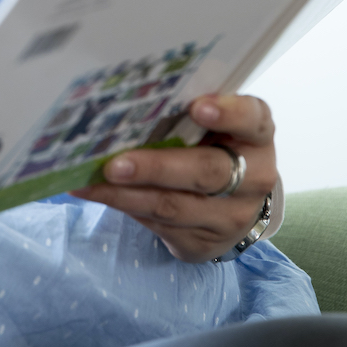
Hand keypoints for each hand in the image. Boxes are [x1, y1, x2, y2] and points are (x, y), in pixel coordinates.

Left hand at [71, 95, 276, 262]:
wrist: (232, 204)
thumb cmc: (213, 146)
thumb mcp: (214, 125)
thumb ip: (186, 113)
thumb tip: (129, 104)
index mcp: (256, 135)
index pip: (251, 119)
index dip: (227, 113)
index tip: (196, 106)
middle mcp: (254, 177)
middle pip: (206, 172)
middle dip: (156, 168)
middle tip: (114, 164)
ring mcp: (232, 216)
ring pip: (175, 205)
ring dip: (126, 195)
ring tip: (91, 182)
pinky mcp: (205, 243)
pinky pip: (160, 226)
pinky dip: (125, 207)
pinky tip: (96, 194)